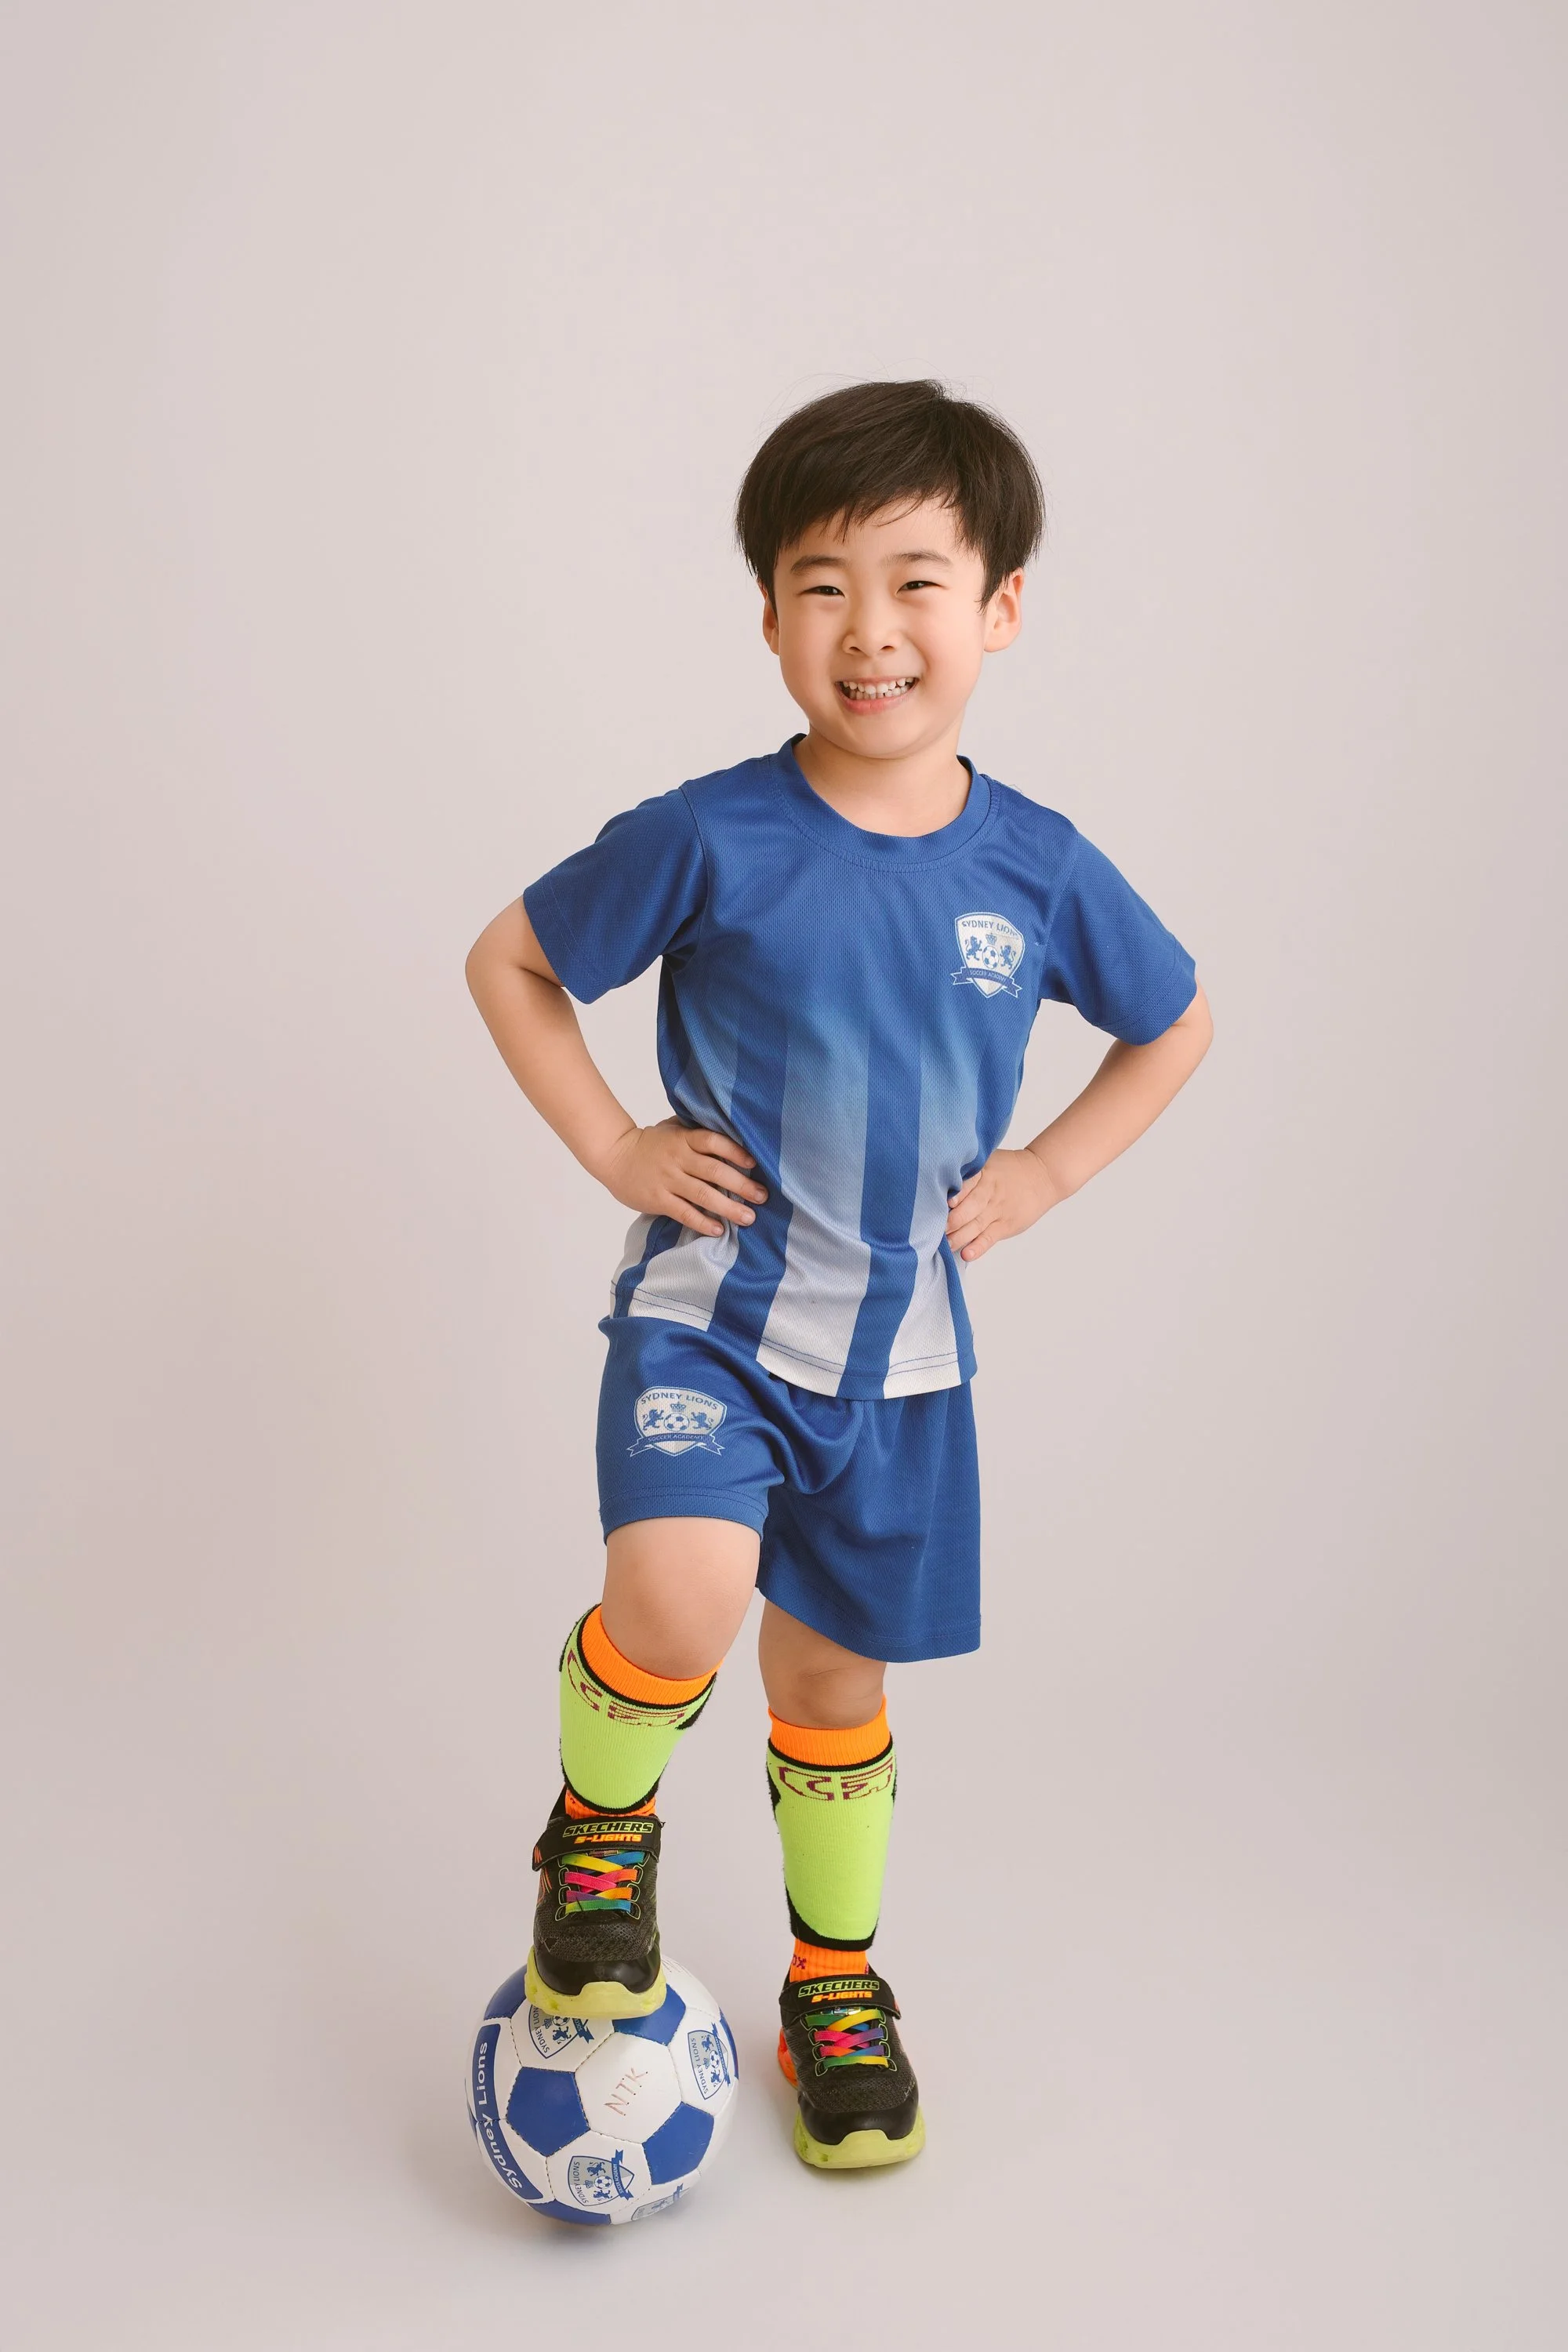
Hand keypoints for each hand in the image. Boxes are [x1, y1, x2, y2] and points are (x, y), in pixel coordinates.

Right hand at [598, 1118, 767, 1237]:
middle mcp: (678, 1159)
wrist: (614, 1156)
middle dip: (742, 1185)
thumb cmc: (649, 1143)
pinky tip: (718, 1229)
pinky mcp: (658, 1199)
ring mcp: (668, 1180)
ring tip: (749, 1217)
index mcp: (684, 1139)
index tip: (754, 1164)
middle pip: (715, 1171)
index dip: (736, 1152)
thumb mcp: (672, 1129)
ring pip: (703, 1195)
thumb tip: (730, 1134)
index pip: (714, 1142)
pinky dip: (702, 1222)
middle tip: (762, 1197)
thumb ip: (696, 1131)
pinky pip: (684, 1212)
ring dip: (729, 1207)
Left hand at [945, 1148, 1059, 1262]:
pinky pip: (989, 1237)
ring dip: (958, 1236)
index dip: (954, 1195)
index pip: (966, 1184)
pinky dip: (978, 1247)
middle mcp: (990, 1192)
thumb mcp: (988, 1161)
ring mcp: (998, 1210)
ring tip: (944, 1244)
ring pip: (975, 1225)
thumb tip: (935, 1181)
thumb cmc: (1008, 1169)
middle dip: (950, 1220)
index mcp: (984, 1173)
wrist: (1042, 1176)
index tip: (942, 1203)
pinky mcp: (1006, 1225)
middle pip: (968, 1208)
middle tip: (931, 1229)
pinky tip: (967, 1253)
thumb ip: (966, 1171)